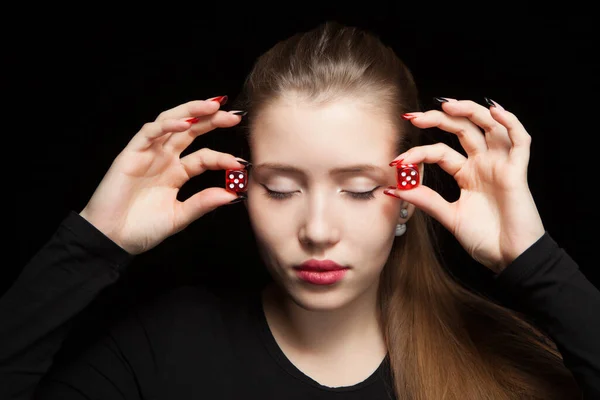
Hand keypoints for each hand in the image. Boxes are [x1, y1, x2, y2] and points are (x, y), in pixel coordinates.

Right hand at [79, 98, 245, 254]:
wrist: (112, 240)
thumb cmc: (141, 229)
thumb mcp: (179, 216)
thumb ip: (203, 203)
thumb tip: (233, 194)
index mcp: (176, 173)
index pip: (204, 156)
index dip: (222, 157)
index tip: (241, 163)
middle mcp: (163, 159)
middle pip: (191, 131)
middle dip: (212, 120)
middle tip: (234, 116)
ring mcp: (147, 154)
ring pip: (171, 122)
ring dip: (192, 112)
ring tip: (214, 106)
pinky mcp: (130, 154)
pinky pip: (149, 133)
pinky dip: (166, 125)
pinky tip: (184, 123)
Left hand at [387, 99, 544, 273]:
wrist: (509, 259)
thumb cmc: (484, 239)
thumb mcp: (448, 216)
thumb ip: (425, 200)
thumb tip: (394, 190)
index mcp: (467, 174)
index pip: (439, 152)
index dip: (418, 154)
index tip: (397, 162)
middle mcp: (483, 165)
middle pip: (462, 130)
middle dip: (438, 119)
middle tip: (414, 118)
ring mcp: (501, 165)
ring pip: (489, 126)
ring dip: (470, 111)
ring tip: (447, 105)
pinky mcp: (518, 171)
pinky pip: (520, 140)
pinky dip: (510, 123)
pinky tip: (494, 112)